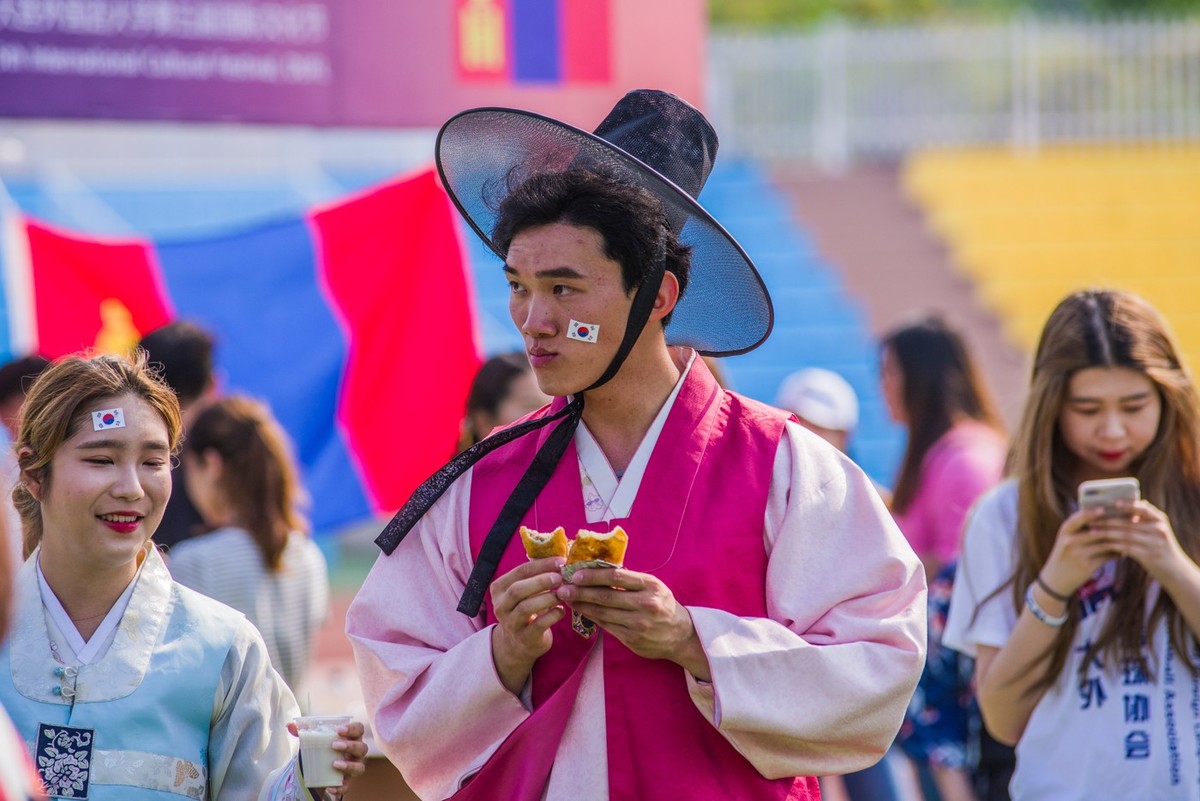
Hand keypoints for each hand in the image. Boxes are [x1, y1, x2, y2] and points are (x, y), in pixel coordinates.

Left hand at [286, 719, 367, 796]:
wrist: (319, 768)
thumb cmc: (322, 748)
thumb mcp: (313, 739)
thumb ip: (303, 731)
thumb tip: (289, 725)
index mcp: (351, 737)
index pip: (359, 729)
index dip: (352, 728)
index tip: (339, 730)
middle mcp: (355, 752)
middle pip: (362, 748)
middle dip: (350, 746)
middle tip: (334, 745)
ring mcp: (353, 767)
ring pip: (360, 767)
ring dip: (349, 766)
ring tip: (334, 764)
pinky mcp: (347, 781)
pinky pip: (348, 785)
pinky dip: (340, 787)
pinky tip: (330, 786)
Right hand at [490, 557, 566, 693]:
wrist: (520, 643)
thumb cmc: (527, 609)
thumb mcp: (526, 591)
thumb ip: (536, 575)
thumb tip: (561, 556)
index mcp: (500, 588)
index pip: (520, 571)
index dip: (541, 564)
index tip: (561, 561)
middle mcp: (500, 605)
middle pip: (518, 589)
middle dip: (541, 581)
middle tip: (561, 577)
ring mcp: (510, 623)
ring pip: (526, 607)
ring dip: (547, 598)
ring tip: (563, 594)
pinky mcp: (524, 638)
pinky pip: (538, 625)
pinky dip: (552, 615)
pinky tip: (562, 610)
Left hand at [554, 568, 709, 678]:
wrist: (680, 634)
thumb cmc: (662, 604)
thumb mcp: (653, 586)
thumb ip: (630, 580)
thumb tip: (599, 568)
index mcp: (650, 585)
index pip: (617, 576)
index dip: (594, 575)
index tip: (576, 574)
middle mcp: (645, 603)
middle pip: (606, 595)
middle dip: (581, 591)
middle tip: (563, 587)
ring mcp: (638, 623)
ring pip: (603, 612)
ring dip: (582, 605)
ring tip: (567, 598)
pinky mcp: (632, 639)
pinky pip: (606, 626)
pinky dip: (592, 617)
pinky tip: (581, 611)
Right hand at [1041, 506, 1121, 595]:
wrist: (1056, 578)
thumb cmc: (1065, 554)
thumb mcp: (1066, 539)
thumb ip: (1080, 528)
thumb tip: (1106, 516)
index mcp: (1065, 531)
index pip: (1078, 517)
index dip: (1091, 513)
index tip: (1105, 508)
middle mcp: (1070, 541)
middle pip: (1097, 531)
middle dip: (1115, 527)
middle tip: (1129, 523)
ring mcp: (1078, 554)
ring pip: (1105, 544)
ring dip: (1119, 541)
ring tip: (1130, 538)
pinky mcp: (1087, 566)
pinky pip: (1107, 557)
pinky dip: (1117, 554)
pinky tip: (1123, 552)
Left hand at [1091, 500, 1193, 586]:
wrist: (1174, 569)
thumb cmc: (1158, 546)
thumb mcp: (1154, 530)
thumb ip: (1141, 519)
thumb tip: (1117, 504)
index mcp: (1159, 519)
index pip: (1143, 508)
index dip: (1129, 504)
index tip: (1114, 502)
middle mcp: (1159, 529)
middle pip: (1129, 523)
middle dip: (1108, 521)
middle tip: (1091, 519)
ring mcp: (1155, 543)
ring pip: (1126, 535)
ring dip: (1107, 533)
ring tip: (1092, 531)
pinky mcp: (1150, 556)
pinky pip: (1128, 548)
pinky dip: (1113, 545)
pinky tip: (1102, 544)